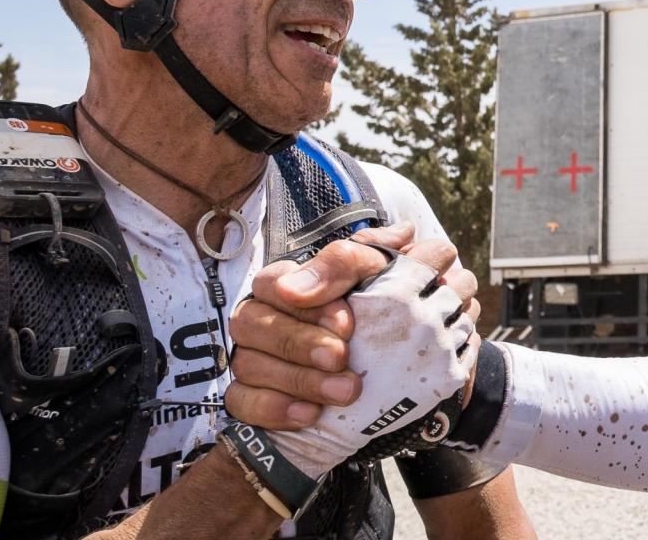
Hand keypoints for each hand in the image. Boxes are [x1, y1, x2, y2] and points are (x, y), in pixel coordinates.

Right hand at [225, 224, 481, 429]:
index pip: (274, 282)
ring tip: (345, 392)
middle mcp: (259, 318)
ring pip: (249, 364)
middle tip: (341, 358)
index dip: (306, 303)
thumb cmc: (370, 321)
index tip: (347, 323)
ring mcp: (249, 359)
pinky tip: (310, 414)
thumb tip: (404, 232)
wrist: (375, 382)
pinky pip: (243, 403)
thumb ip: (387, 259)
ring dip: (298, 379)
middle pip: (252, 322)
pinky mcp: (246, 398)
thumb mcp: (381, 284)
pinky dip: (275, 408)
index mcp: (285, 284)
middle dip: (299, 342)